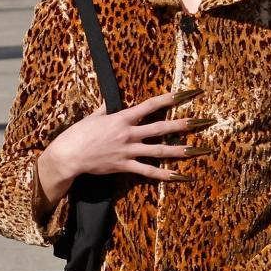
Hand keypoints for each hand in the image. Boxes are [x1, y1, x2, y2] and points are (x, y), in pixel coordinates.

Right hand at [37, 88, 212, 207]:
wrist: (69, 155)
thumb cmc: (78, 134)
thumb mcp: (93, 116)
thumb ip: (107, 108)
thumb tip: (111, 99)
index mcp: (122, 118)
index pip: (149, 105)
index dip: (168, 99)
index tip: (185, 94)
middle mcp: (128, 134)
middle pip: (160, 128)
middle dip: (182, 124)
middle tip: (202, 121)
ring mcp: (128, 151)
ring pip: (159, 150)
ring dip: (179, 150)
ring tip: (197, 150)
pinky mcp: (125, 166)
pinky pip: (148, 171)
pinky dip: (163, 175)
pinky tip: (178, 176)